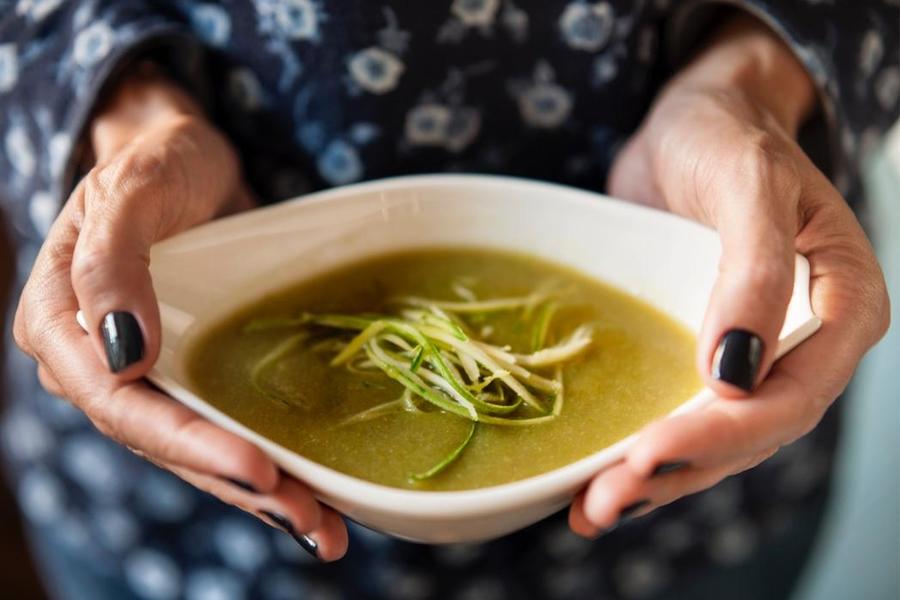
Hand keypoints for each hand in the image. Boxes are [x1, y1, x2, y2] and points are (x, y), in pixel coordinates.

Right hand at [13, 68, 347, 559]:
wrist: (190, 161)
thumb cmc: (155, 162)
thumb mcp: (132, 190)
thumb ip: (111, 262)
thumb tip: (120, 355)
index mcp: (63, 327)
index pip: (119, 405)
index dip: (188, 444)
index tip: (256, 468)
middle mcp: (101, 366)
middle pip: (166, 444)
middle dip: (236, 485)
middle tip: (308, 520)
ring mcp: (151, 374)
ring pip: (199, 448)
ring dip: (259, 493)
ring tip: (321, 527)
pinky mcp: (194, 373)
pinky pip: (224, 425)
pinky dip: (266, 461)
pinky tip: (311, 491)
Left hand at [569, 15, 889, 535]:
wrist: (691, 124)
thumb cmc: (727, 136)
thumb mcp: (746, 184)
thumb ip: (756, 271)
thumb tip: (736, 373)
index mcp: (840, 309)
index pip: (791, 398)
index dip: (721, 435)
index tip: (649, 452)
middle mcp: (802, 347)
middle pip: (748, 434)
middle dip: (678, 472)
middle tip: (603, 499)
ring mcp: (751, 356)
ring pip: (712, 440)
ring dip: (655, 481)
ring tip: (590, 510)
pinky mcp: (700, 353)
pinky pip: (680, 416)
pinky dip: (642, 455)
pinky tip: (596, 485)